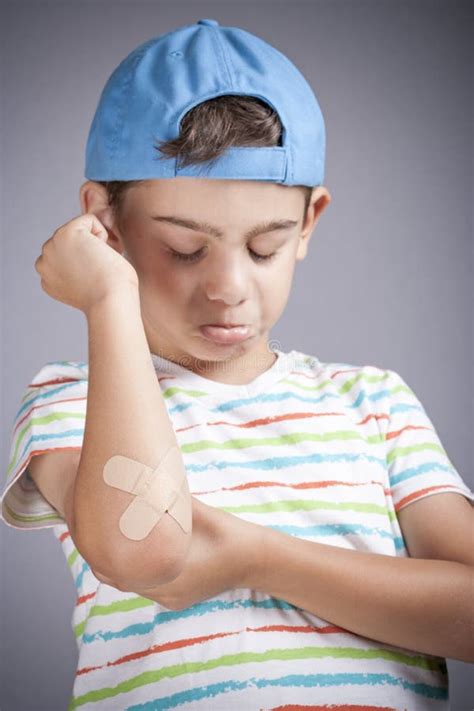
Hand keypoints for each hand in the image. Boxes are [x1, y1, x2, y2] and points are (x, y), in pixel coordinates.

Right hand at [34, 213, 138, 313]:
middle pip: (74, 242)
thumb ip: (80, 266)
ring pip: (81, 230)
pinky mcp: (65, 233)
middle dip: (90, 250)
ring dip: (96, 243)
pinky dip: (103, 234)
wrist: (110, 301)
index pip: (70, 257)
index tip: (94, 280)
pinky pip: (90, 220)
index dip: (89, 263)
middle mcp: (44, 263)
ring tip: (100, 264)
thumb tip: (92, 243)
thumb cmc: (111, 296)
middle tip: (100, 272)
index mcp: (48, 278)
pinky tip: (102, 254)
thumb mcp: (88, 282)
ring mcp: (51, 246)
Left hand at [96, 497, 265, 610]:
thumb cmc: (223, 531)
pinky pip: (152, 589)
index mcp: (165, 572)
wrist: (253, 558)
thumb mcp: (193, 511)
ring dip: (127, 567)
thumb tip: (140, 479)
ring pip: (136, 586)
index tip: (93, 535)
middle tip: (100, 536)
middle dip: (111, 560)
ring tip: (118, 544)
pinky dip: (143, 573)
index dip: (101, 554)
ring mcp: (172, 599)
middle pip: (122, 581)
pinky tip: (145, 556)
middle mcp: (165, 592)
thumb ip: (167, 500)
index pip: (117, 572)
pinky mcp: (179, 600)